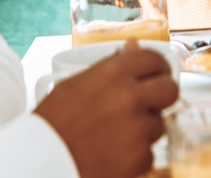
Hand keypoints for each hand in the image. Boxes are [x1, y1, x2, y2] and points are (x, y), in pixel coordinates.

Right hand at [35, 41, 179, 177]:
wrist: (40, 163)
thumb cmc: (52, 125)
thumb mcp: (75, 85)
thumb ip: (110, 66)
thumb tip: (134, 46)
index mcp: (113, 74)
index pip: (154, 59)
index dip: (157, 67)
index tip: (155, 74)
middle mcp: (130, 97)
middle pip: (170, 89)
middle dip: (161, 96)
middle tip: (149, 102)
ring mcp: (137, 128)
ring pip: (159, 123)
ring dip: (145, 128)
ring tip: (116, 134)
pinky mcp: (139, 157)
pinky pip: (150, 152)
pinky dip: (136, 155)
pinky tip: (114, 153)